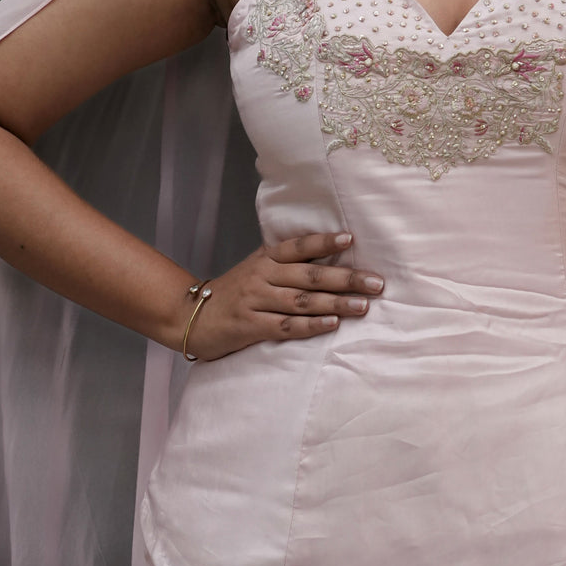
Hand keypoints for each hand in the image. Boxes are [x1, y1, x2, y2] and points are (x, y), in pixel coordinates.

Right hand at [184, 231, 382, 361]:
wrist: (189, 316)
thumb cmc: (232, 294)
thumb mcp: (256, 270)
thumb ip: (286, 264)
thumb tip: (331, 258)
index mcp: (266, 258)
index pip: (299, 246)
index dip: (324, 242)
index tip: (351, 239)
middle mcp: (262, 275)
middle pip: (310, 275)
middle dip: (346, 278)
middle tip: (376, 282)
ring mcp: (256, 300)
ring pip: (302, 301)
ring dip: (336, 303)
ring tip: (363, 305)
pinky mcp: (250, 326)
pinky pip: (285, 325)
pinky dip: (311, 326)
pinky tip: (332, 325)